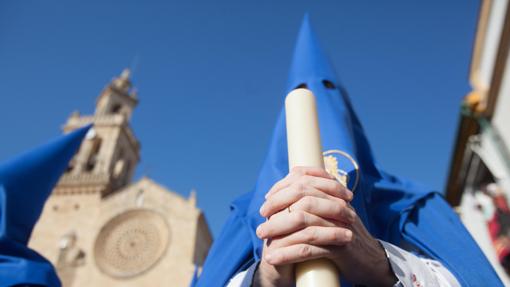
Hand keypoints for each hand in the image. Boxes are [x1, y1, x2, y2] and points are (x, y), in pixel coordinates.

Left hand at [253, 167, 396, 286]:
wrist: (371, 262)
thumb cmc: (343, 236)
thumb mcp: (330, 213)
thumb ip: (313, 200)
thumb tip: (282, 190)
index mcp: (335, 194)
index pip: (305, 179)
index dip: (282, 186)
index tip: (267, 198)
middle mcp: (339, 205)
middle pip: (302, 196)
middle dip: (277, 204)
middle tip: (262, 216)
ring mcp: (340, 226)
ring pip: (303, 221)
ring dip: (277, 228)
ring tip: (262, 235)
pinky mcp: (340, 248)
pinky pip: (309, 249)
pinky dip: (287, 254)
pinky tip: (273, 258)